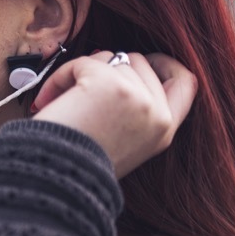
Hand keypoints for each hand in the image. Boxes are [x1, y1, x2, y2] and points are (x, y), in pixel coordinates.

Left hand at [31, 51, 197, 178]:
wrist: (55, 177)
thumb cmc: (77, 164)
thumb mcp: (125, 143)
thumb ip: (136, 111)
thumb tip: (122, 65)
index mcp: (164, 131)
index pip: (185, 82)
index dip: (166, 63)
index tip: (144, 59)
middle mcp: (156, 113)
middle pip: (138, 61)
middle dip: (107, 67)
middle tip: (82, 88)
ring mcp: (136, 96)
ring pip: (109, 58)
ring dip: (80, 73)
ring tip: (63, 102)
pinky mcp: (109, 83)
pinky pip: (83, 62)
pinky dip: (60, 76)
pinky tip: (49, 99)